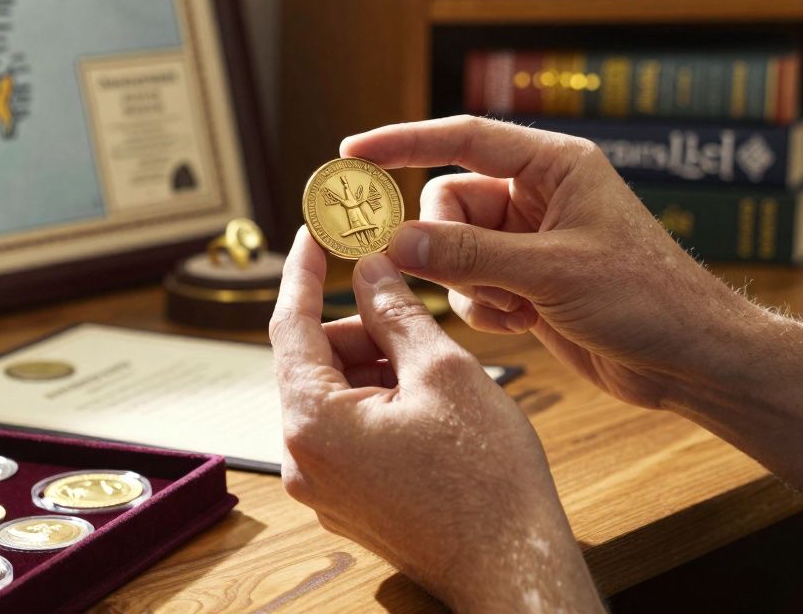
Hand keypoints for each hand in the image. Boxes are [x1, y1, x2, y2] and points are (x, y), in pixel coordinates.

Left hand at [270, 228, 601, 612]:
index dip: (304, 272)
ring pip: (336, 396)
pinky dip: (381, 403)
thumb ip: (395, 311)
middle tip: (413, 314)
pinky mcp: (347, 502)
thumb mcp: (443, 371)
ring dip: (377, 367)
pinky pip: (349, 432)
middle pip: (315, 362)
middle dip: (362, 329)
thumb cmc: (485, 480)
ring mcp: (323, 487)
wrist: (513, 567)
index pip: (290, 325)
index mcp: (313, 422)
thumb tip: (370, 270)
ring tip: (436, 372)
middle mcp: (303, 459)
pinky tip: (430, 403)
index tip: (311, 235)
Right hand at [341, 116, 759, 409]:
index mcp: (555, 166)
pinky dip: (482, 307)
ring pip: (451, 248)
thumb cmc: (646, 299)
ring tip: (514, 307)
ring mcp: (529, 240)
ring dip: (467, 283)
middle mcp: (537, 196)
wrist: (689, 360)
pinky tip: (523, 324)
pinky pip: (469, 283)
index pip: (464, 138)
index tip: (351, 149)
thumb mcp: (551, 272)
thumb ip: (468, 255)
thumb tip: (394, 241)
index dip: (403, 140)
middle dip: (444, 244)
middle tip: (461, 277)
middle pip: (448, 201)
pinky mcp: (526, 281)